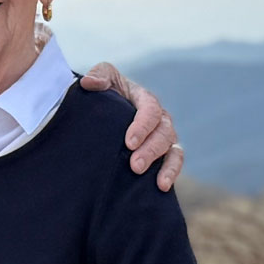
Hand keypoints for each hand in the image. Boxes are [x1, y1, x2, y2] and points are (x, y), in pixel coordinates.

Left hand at [79, 63, 182, 191]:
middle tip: (134, 165)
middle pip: (164, 132)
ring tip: (154, 180)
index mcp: (144, 99)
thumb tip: (89, 83)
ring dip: (165, 165)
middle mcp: (159, 118)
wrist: (103, 113)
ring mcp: (162, 136)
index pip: (150, 109)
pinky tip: (163, 187)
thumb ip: (98, 76)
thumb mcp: (102, 79)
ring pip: (172, 149)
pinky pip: (174, 162)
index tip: (128, 142)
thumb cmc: (104, 93)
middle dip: (150, 150)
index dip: (142, 126)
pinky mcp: (162, 153)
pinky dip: (171, 173)